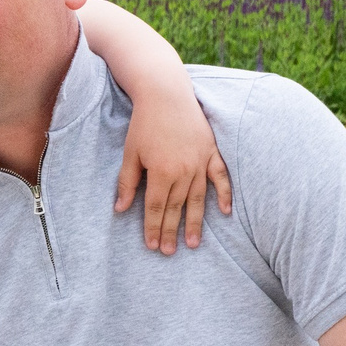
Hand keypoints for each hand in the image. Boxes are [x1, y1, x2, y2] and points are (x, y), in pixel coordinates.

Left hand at [115, 105, 232, 255]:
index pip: (155, 207)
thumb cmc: (144, 123)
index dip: (152, 228)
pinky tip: (225, 212)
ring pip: (197, 199)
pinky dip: (224, 194)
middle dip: (170, 231)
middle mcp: (183, 171)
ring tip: (193, 243)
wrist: (166, 93)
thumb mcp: (130, 153)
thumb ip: (127, 182)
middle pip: (175, 208)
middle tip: (168, 252)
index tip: (151, 245)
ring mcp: (200, 162)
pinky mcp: (211, 152)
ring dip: (195, 222)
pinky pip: (220, 177)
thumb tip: (120, 209)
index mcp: (161, 172)